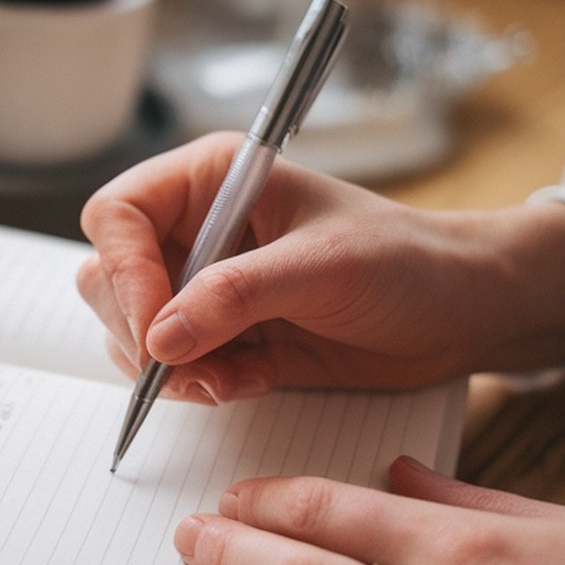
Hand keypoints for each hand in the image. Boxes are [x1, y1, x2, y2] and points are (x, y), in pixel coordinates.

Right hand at [78, 135, 564, 401]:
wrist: (455, 313)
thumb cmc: (403, 262)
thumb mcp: (321, 268)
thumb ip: (235, 296)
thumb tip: (160, 337)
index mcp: (211, 179)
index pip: (118, 214)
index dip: (123, 271)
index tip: (154, 326)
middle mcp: (196, 229)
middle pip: (110, 278)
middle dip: (143, 330)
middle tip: (189, 364)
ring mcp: (204, 285)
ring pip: (133, 331)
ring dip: (174, 367)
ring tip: (234, 376)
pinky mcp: (221, 335)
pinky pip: (173, 368)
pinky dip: (200, 385)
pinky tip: (252, 381)